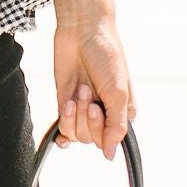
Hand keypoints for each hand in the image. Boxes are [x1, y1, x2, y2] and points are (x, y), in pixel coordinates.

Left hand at [52, 8, 132, 158]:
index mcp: (123, 112)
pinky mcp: (66, 104)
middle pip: (92, 139)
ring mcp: (84, 110)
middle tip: (87, 91)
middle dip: (86, 117)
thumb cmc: (106, 55)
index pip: (111, 140)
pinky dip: (64, 119)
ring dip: (74, 113)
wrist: (81, 31)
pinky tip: (67, 104)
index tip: (97, 107)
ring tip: (80, 88)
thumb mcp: (117, 91)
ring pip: (77, 134)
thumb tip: (111, 155)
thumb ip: (116, 126)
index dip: (101, 129)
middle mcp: (105, 114)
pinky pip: (63, 128)